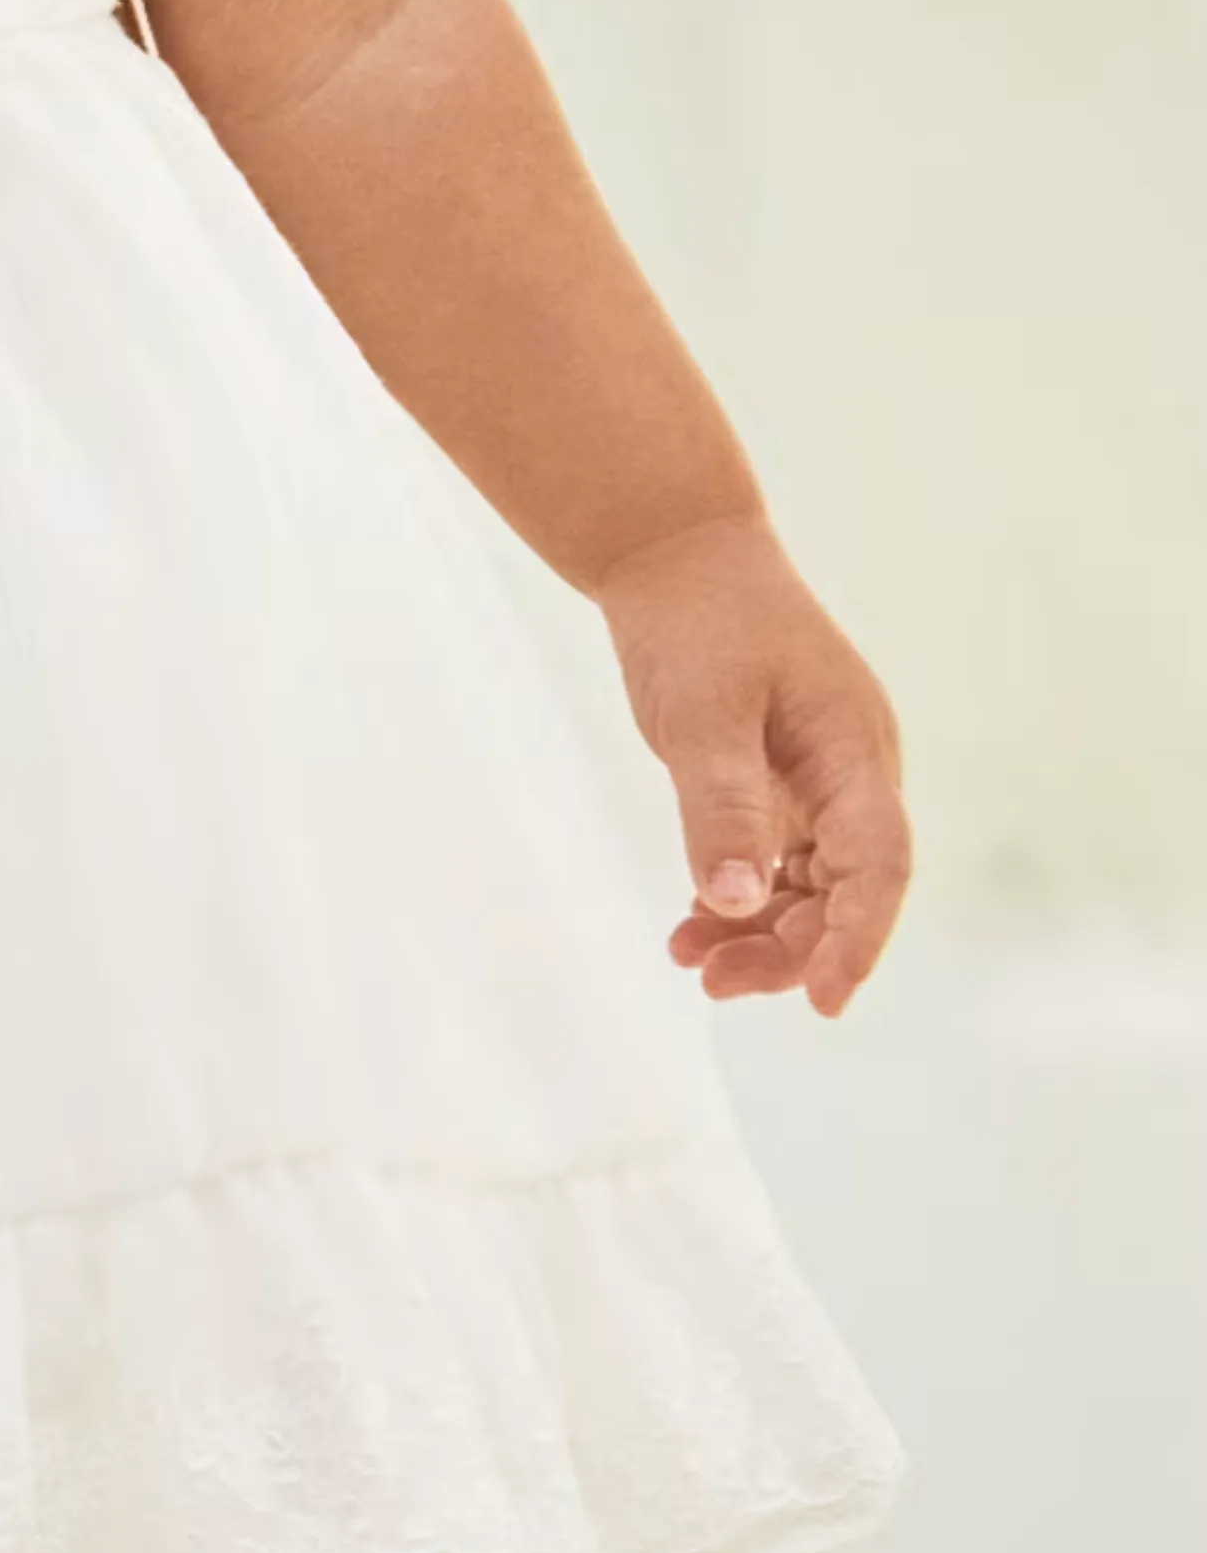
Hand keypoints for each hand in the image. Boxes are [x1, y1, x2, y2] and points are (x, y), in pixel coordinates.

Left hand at [588, 514, 910, 1016]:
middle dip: (791, 949)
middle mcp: (850, 773)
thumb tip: (733, 901)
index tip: (826, 1004)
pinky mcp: (778, 781)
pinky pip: (776, 862)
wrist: (673, 549)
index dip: (860, 940)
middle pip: (846, 891)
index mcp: (855, 751)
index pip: (880, 866)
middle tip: (714, 985)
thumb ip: (721, 804)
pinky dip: (739, 899)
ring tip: (690, 964)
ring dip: (760, 933)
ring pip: (810, 886)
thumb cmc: (698, 618)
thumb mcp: (702, 712)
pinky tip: (692, 926)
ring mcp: (817, 779)